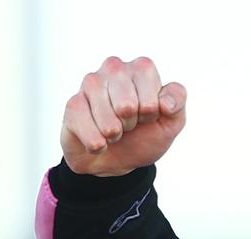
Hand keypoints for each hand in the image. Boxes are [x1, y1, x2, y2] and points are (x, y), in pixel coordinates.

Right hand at [61, 56, 186, 176]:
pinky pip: (89, 131)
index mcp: (142, 69)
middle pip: (127, 106)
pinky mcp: (73, 103)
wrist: (117, 159)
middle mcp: (115, 68)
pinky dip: (98, 144)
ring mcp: (91, 83)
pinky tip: (98, 138)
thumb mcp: (171, 123)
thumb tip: (165, 103)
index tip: (148, 115)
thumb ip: (177, 104)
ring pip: (108, 120)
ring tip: (114, 130)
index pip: (152, 97)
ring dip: (114, 135)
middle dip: (132, 124)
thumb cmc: (145, 135)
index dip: (152, 114)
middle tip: (130, 123)